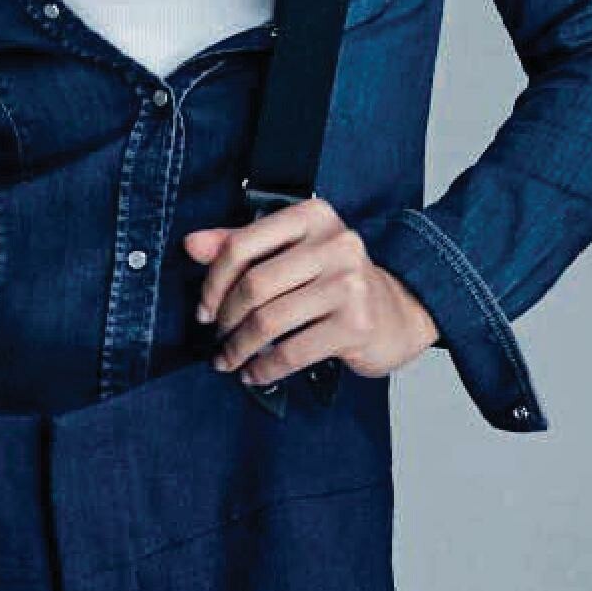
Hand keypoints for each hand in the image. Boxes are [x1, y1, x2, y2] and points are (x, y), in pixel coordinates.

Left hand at [180, 198, 438, 388]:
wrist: (400, 313)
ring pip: (269, 321)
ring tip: (230, 360)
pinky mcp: (355, 324)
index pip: (242, 244)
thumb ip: (244, 245)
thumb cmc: (336, 283)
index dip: (213, 282)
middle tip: (219, 340)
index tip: (205, 310)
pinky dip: (265, 369)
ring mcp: (349, 284)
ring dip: (239, 349)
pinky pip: (291, 352)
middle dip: (226, 320)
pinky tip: (257, 374)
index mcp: (313, 216)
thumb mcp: (293, 253)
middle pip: (254, 285)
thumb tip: (191, 245)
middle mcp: (335, 244)